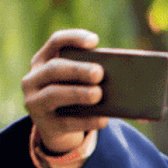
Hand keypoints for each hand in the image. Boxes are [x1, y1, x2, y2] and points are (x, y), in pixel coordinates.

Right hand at [23, 29, 109, 150]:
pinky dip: (87, 121)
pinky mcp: (46, 126)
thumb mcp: (78, 82)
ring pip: (54, 94)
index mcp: (44, 61)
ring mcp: (35, 102)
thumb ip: (95, 75)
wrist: (58, 129)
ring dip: (78, 93)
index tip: (94, 41)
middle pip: (54, 69)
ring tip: (98, 94)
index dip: (73, 38)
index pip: (55, 42)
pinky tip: (103, 120)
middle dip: (77, 69)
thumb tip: (133, 81)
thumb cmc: (75, 97)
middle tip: (99, 73)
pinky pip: (67, 122)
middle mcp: (34, 79)